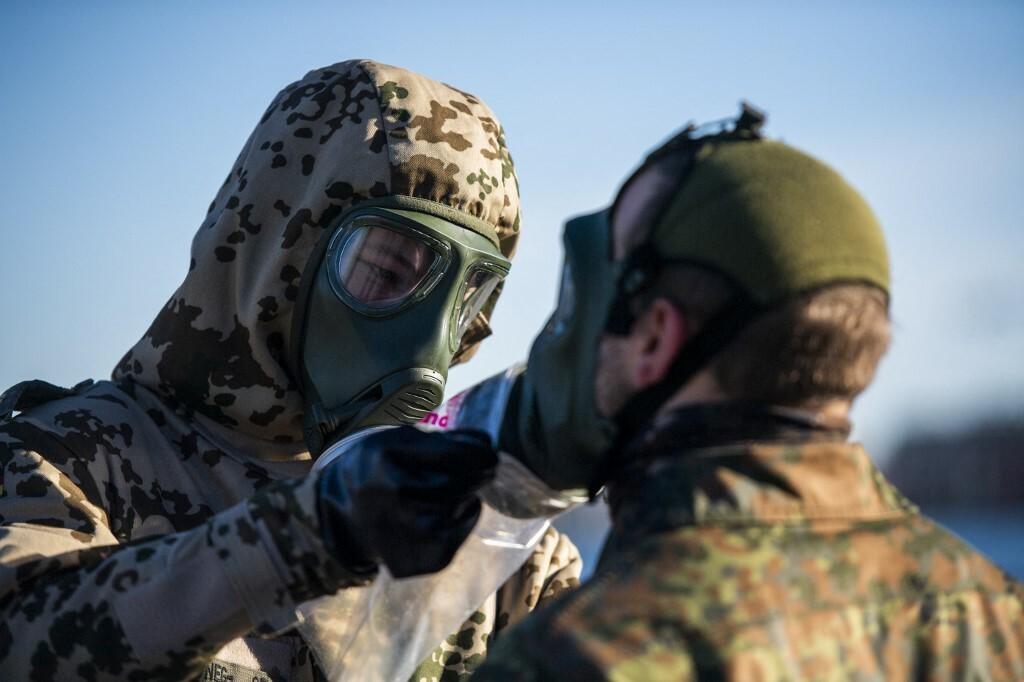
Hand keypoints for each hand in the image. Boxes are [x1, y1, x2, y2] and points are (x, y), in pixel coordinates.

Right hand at [316, 427, 496, 578]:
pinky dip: (463, 520)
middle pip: (461, 480)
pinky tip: (455, 510)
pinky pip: (457, 534)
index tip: (488, 452)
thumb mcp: (397, 441)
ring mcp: (405, 529)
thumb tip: (483, 442)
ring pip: (460, 506)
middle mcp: (397, 494)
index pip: (456, 454)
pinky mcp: (415, 557)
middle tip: (485, 468)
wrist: (340, 515)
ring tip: (460, 488)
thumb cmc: (376, 469)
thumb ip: (441, 441)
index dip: (480, 452)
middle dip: (480, 472)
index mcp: (389, 456)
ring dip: (468, 494)